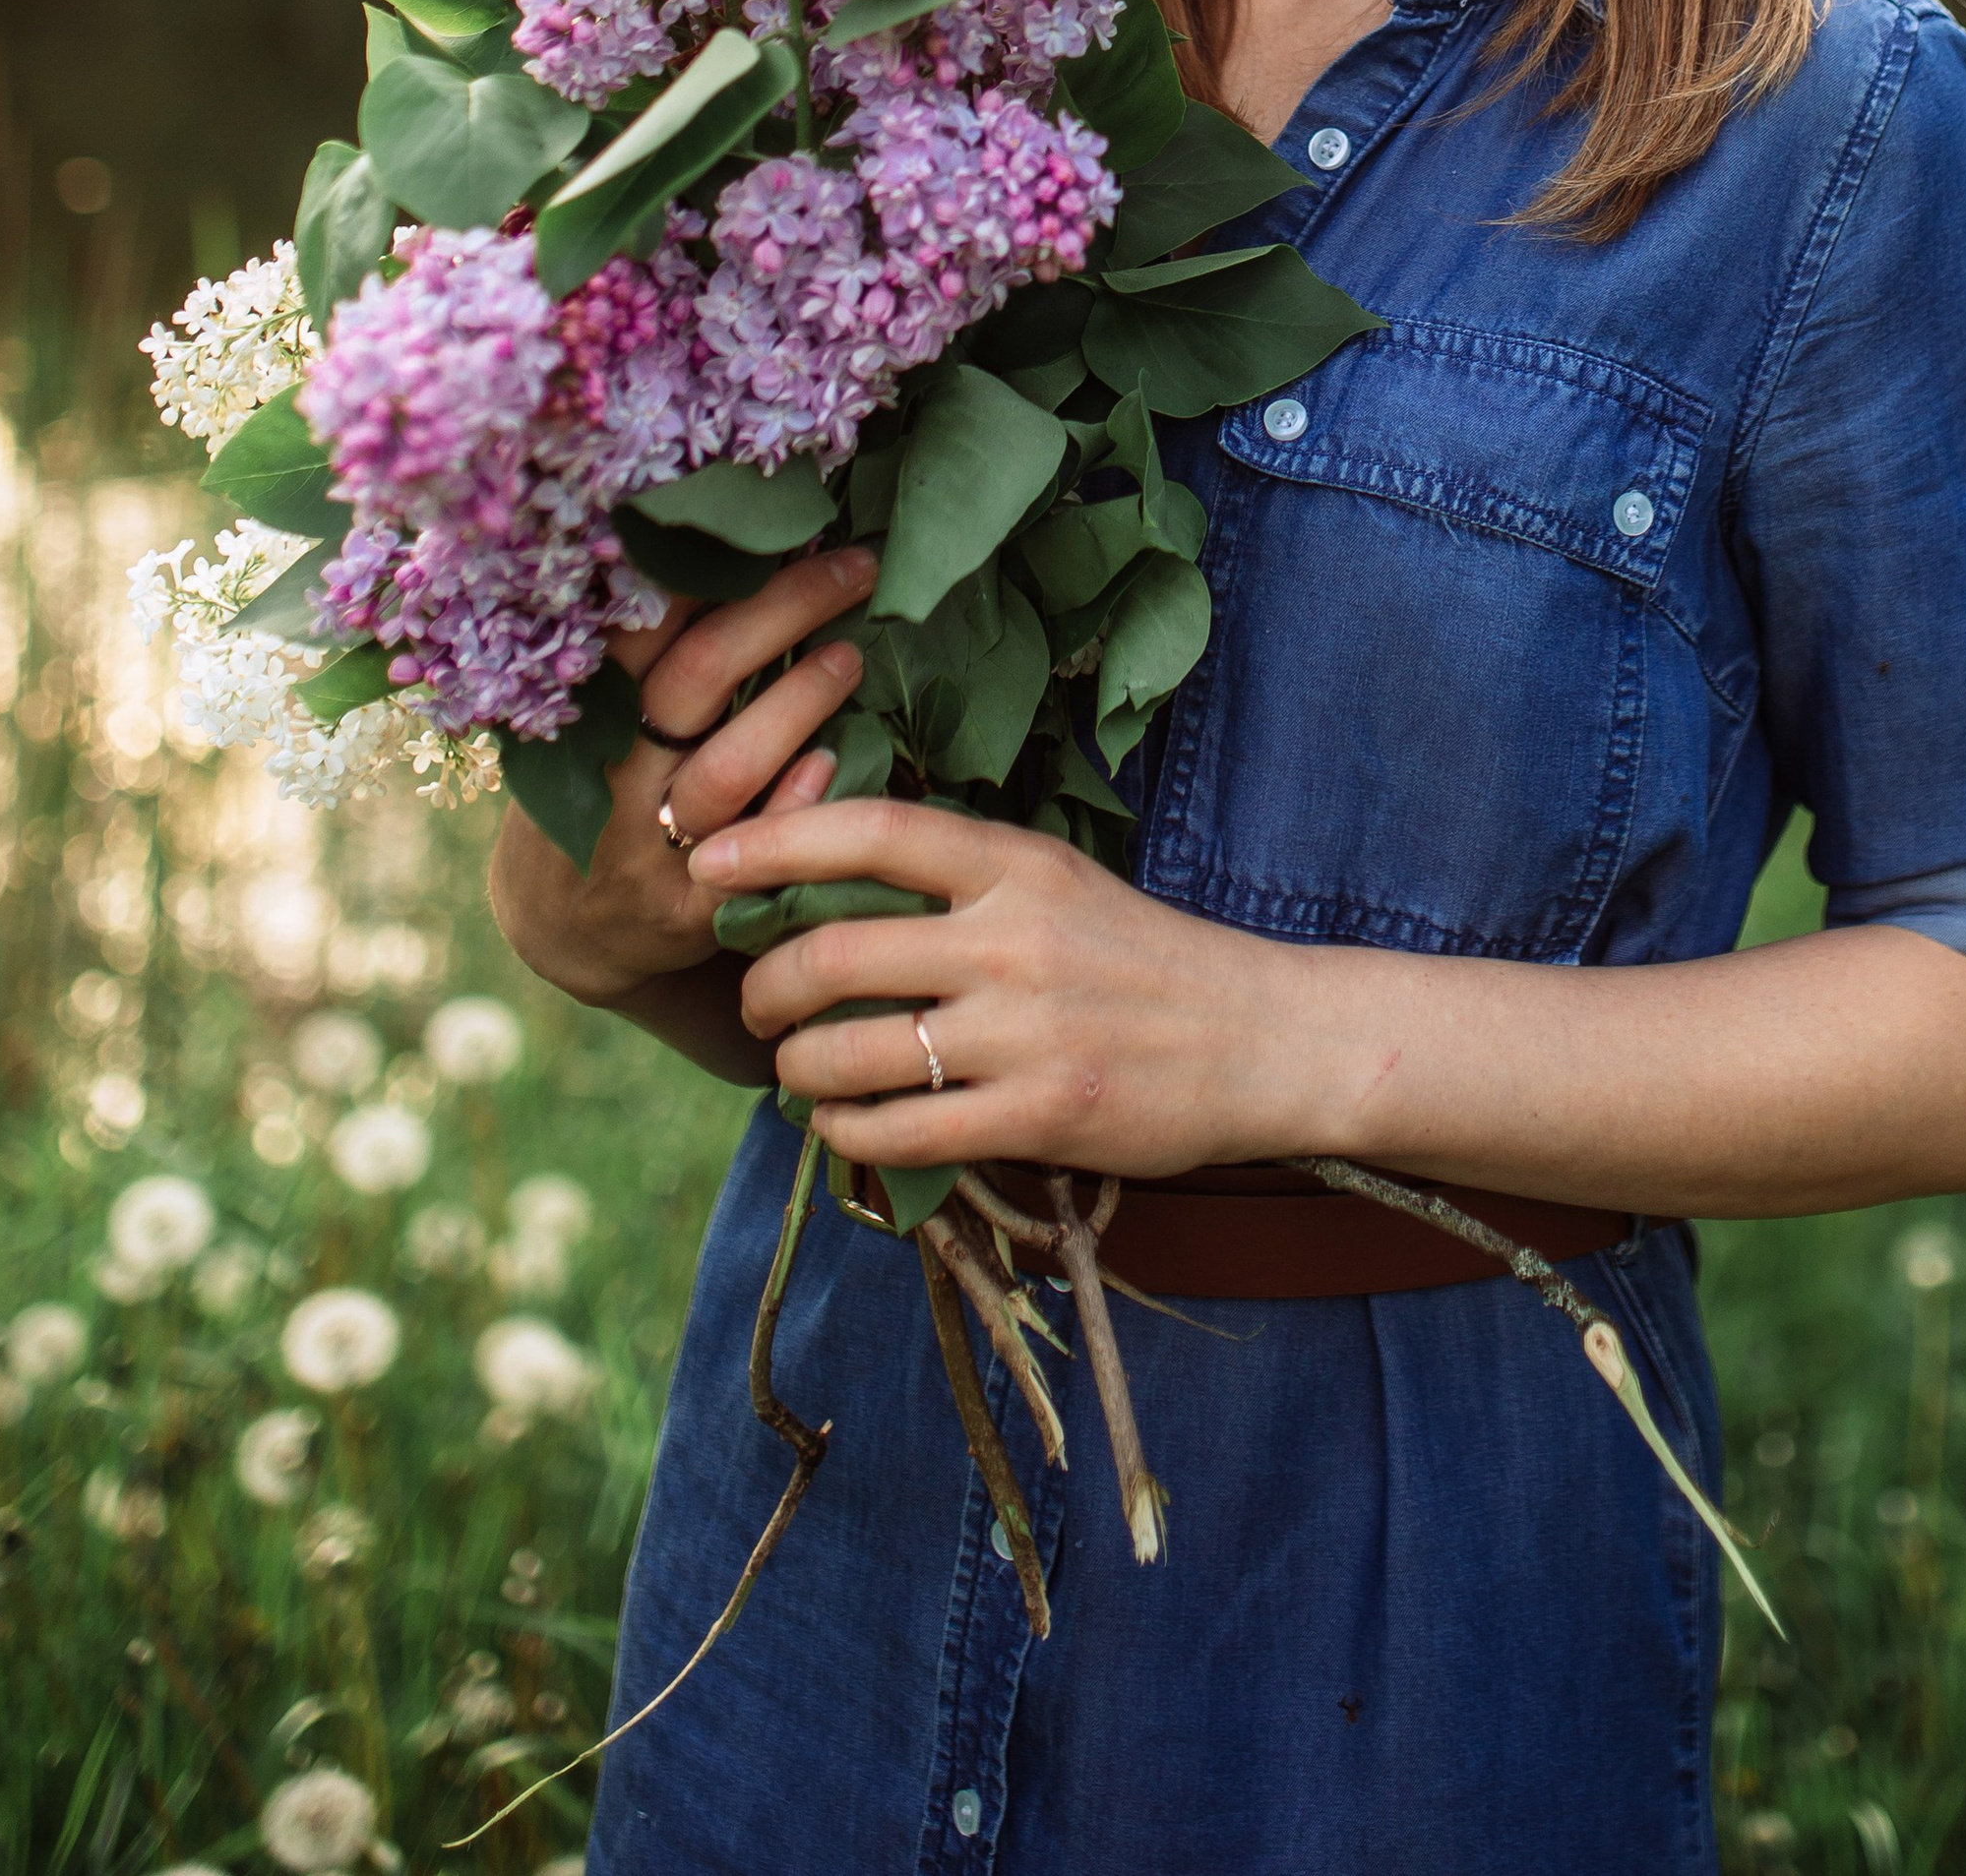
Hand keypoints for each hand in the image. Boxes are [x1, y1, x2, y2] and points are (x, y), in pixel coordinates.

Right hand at [487, 542, 876, 1011]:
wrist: (561, 928)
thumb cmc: (601, 789)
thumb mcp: (595, 720)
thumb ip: (647, 657)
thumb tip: (736, 545)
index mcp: (587, 710)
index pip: (641, 621)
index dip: (709, 566)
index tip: (776, 522)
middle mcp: (613, 773)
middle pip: (699, 674)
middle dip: (783, 608)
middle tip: (853, 568)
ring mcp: (650, 847)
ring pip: (730, 765)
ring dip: (800, 701)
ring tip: (850, 656)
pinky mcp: (690, 912)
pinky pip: (755, 851)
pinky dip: (796, 801)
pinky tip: (833, 763)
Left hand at [688, 793, 1325, 1175]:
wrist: (1259, 1038)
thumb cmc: (1145, 957)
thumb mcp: (1060, 883)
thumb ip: (963, 879)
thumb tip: (831, 884)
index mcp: (1016, 864)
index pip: (870, 832)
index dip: (771, 842)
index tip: (706, 863)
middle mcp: (1012, 940)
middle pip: (832, 953)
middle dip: (765, 986)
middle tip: (757, 1001)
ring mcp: (1023, 1033)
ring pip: (849, 1053)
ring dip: (795, 1069)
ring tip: (794, 1070)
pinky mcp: (1038, 1116)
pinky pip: (898, 1133)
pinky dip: (845, 1133)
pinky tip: (841, 1125)